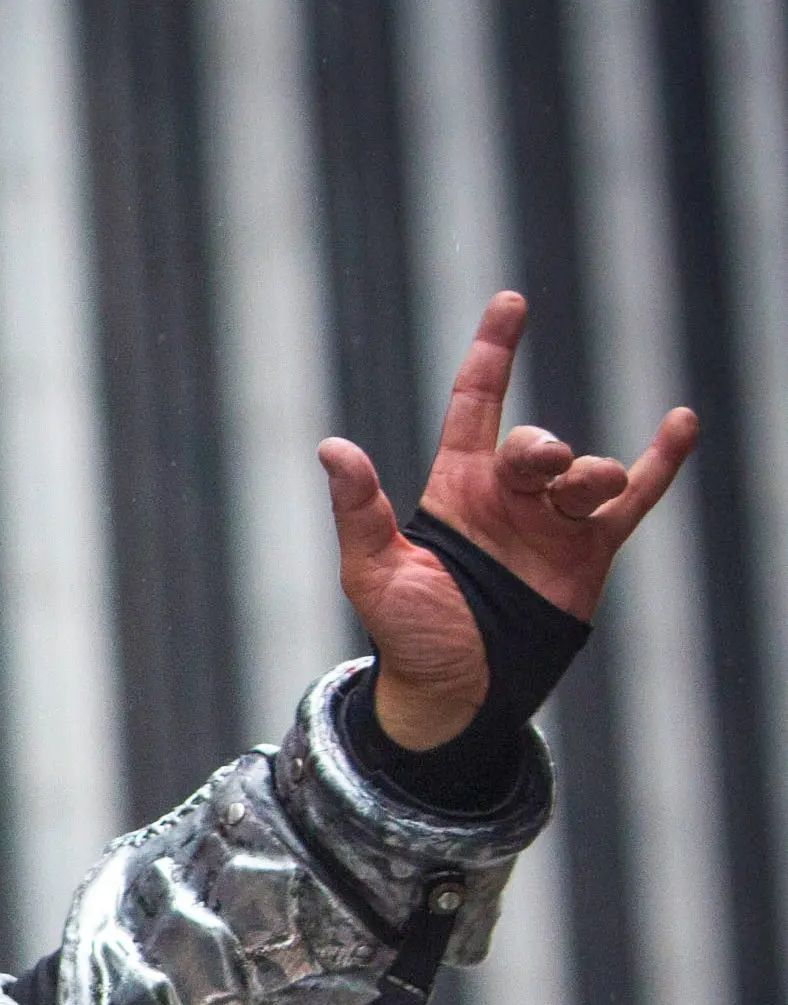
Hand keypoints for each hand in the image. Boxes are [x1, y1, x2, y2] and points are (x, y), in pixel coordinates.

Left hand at [319, 292, 697, 747]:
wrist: (458, 694)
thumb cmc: (408, 637)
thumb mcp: (374, 572)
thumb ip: (361, 510)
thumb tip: (332, 448)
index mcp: (455, 490)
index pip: (474, 404)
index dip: (493, 353)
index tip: (511, 303)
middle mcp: (507, 498)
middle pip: (537, 441)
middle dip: (543, 446)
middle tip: (541, 469)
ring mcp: (552, 523)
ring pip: (588, 471)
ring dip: (591, 474)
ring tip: (581, 495)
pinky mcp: (590, 552)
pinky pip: (634, 497)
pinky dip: (659, 462)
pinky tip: (680, 424)